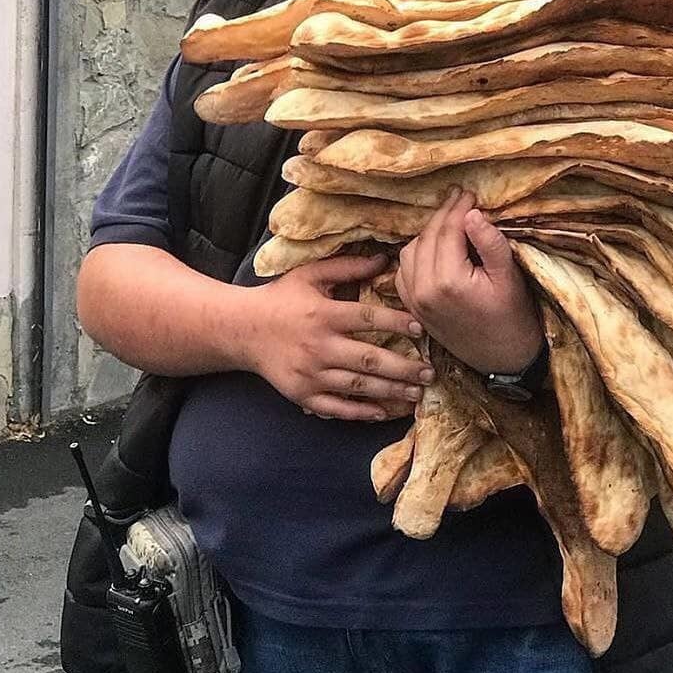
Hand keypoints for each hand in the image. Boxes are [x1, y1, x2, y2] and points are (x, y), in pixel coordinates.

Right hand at [239, 253, 433, 419]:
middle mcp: (318, 346)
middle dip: (403, 367)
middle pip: (368, 359)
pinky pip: (337, 407)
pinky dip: (361, 412)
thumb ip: (347, 266)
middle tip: (430, 372)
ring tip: (417, 393)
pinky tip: (384, 412)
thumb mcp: (311, 274)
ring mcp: (310, 374)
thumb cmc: (281, 297)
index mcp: (323, 314)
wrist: (242, 330)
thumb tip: (385, 259)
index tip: (422, 328)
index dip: (397, 323)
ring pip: (358, 386)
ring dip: (391, 391)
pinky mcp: (302, 395)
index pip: (368, 318)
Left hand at [395, 189, 542, 374]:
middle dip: (444, 213)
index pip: (448, 230)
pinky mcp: (413, 308)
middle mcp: (424, 290)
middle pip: (428, 236)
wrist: (503, 359)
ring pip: (411, 250)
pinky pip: (405, 270)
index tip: (470, 192)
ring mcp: (414, 300)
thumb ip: (490, 243)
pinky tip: (435, 246)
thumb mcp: (509, 277)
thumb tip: (473, 213)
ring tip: (451, 220)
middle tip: (461, 197)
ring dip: (429, 232)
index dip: (459, 207)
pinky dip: (417, 252)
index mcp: (448, 281)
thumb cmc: (512, 316)